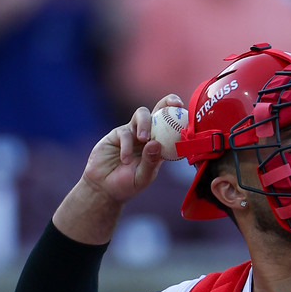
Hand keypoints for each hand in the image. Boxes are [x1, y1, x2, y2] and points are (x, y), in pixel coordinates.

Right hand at [53, 95, 183, 244]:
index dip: (180, 117)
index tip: (186, 111)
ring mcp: (132, 133)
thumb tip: (156, 143)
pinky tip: (124, 160)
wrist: (103, 188)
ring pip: (141, 115)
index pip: (173, 128)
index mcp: (160, 146)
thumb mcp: (143, 177)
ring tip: (143, 139)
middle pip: (159, 112)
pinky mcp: (117, 134)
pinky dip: (126, 145)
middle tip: (173, 104)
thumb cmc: (127, 185)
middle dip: (167, 103)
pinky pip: (124, 132)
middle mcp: (148, 136)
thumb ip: (150, 162)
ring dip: (145, 124)